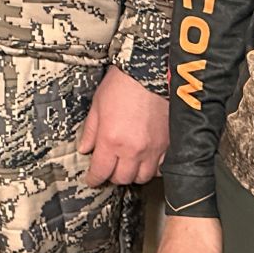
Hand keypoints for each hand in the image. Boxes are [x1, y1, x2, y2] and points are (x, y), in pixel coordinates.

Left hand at [79, 64, 168, 185]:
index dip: (94, 179)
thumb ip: (90, 131)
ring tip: (128, 164)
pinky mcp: (168, 144)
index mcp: (112, 141)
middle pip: (122, 178)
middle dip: (112, 175)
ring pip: (143, 177)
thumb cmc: (122, 84)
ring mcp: (153, 149)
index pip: (101, 172)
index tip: (92, 179)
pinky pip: (160, 167)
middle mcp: (133, 150)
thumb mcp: (97, 106)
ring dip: (133, 173)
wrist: (149, 72)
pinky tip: (146, 158)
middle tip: (109, 167)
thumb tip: (85, 148)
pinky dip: (152, 167)